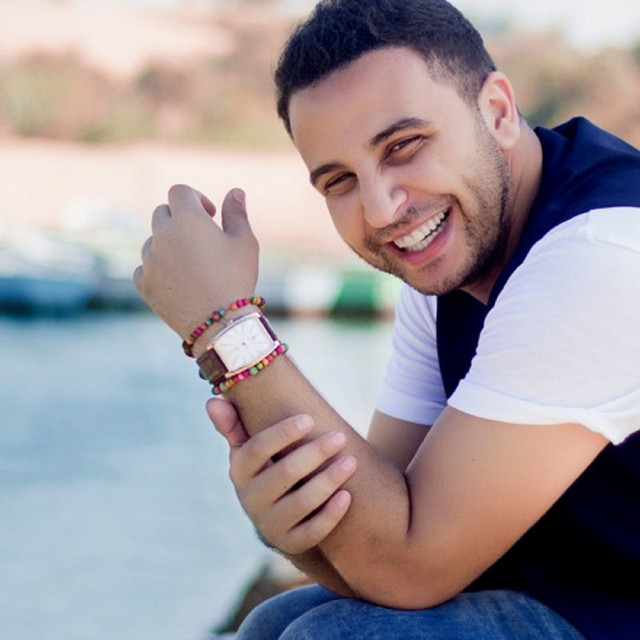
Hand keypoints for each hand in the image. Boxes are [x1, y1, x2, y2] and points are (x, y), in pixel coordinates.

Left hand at [133, 184, 259, 337]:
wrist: (220, 324)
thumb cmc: (236, 279)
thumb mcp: (245, 242)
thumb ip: (237, 213)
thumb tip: (235, 191)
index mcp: (188, 219)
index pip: (180, 191)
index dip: (196, 198)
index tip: (210, 215)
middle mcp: (162, 235)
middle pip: (162, 213)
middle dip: (179, 219)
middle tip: (201, 239)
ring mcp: (149, 260)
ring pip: (153, 241)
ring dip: (168, 245)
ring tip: (193, 266)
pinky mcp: (143, 283)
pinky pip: (144, 267)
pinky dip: (158, 269)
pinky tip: (179, 282)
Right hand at [207, 399, 356, 554]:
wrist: (276, 514)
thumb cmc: (266, 468)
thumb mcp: (248, 448)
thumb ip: (233, 425)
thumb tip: (212, 402)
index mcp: (240, 470)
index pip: (258, 449)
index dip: (284, 433)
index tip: (310, 419)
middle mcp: (250, 499)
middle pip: (284, 473)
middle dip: (315, 453)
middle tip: (339, 437)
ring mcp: (270, 524)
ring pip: (301, 503)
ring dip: (328, 480)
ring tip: (351, 461)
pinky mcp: (291, 543)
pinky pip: (312, 532)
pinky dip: (331, 514)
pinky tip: (347, 496)